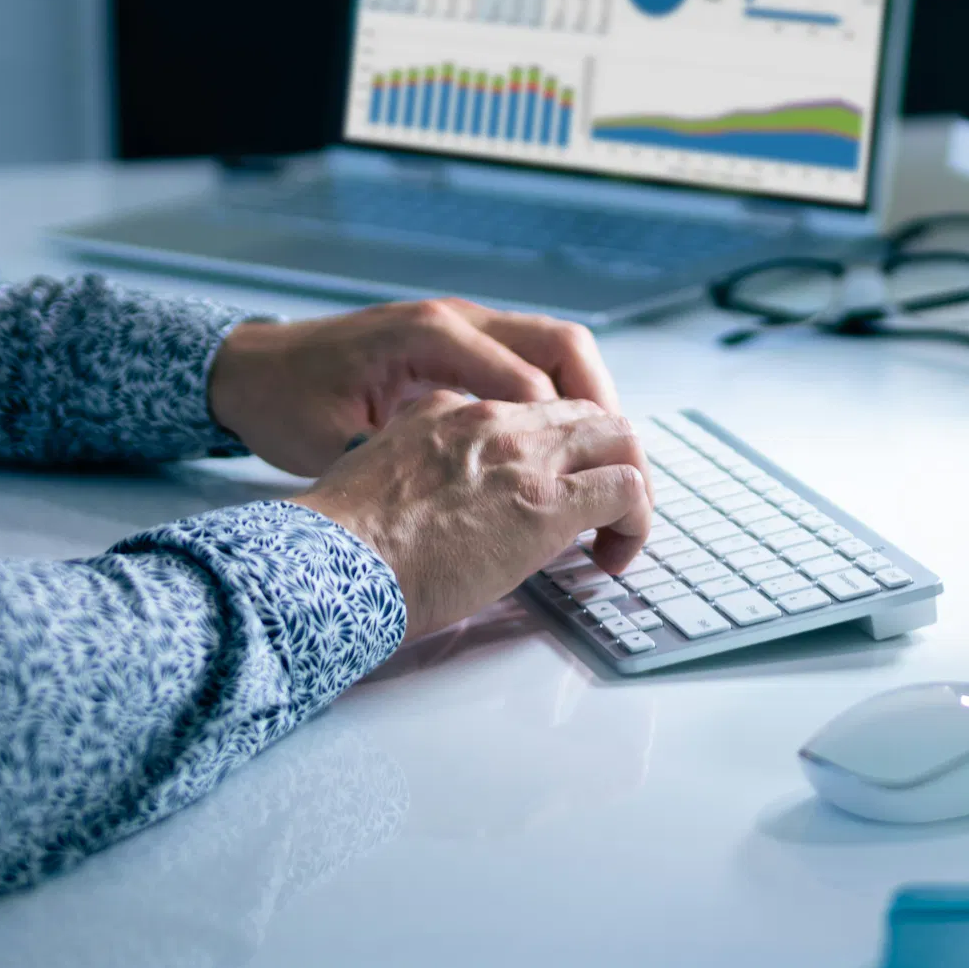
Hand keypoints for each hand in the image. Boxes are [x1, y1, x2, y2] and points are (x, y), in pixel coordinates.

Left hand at [205, 296, 616, 479]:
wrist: (247, 370)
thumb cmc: (284, 403)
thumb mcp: (334, 441)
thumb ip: (400, 463)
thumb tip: (462, 504)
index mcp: (432, 336)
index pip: (531, 381)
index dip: (571, 437)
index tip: (591, 490)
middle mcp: (457, 319)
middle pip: (564, 345)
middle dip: (604, 406)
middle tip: (622, 470)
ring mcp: (461, 326)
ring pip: (555, 348)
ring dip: (587, 400)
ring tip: (602, 464)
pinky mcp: (456, 343)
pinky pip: (528, 360)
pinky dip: (557, 398)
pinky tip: (557, 450)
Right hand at [295, 392, 652, 638]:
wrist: (331, 560)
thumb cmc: (338, 537)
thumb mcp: (372, 466)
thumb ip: (412, 456)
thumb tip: (430, 479)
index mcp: (447, 409)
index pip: (527, 407)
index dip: (552, 448)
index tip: (551, 486)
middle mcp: (492, 420)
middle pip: (584, 412)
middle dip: (606, 456)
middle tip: (603, 507)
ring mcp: (523, 458)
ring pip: (618, 438)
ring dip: (629, 483)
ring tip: (617, 532)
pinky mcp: (547, 506)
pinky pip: (626, 491)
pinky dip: (636, 520)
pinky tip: (613, 555)